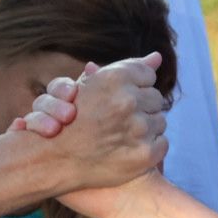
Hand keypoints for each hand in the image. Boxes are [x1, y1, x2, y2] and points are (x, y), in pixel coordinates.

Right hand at [22, 55, 167, 190]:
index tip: (121, 99)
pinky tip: (128, 150)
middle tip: (120, 120)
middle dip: (142, 107)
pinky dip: (149, 148)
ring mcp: (137, 128)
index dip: (136, 87)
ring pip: (160, 121)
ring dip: (146, 128)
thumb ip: (128, 67)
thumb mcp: (93, 84)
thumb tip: (158, 56)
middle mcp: (128, 100)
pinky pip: (162, 144)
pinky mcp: (144, 154)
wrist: (55, 161)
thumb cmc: (72, 119)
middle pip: (156, 98)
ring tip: (122, 136)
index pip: (148, 75)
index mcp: (115, 78)